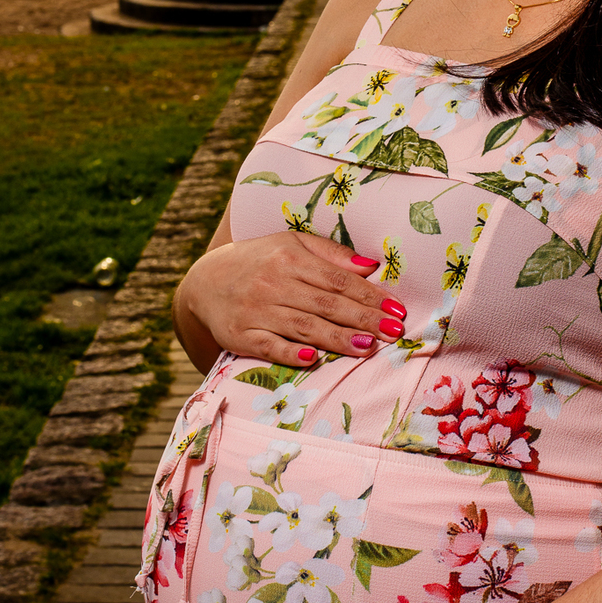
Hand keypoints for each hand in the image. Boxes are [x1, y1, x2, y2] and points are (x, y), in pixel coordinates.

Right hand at [174, 233, 406, 367]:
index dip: (369, 295)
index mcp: (290, 258)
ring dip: (337, 339)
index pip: (338, 280)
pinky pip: (269, 346)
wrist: (205, 282)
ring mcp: (256, 311)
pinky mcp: (240, 336)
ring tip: (368, 347)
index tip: (396, 309)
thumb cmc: (259, 261)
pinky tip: (312, 358)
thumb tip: (372, 266)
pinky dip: (290, 353)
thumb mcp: (291, 244)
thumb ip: (331, 254)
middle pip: (326, 304)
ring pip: (304, 326)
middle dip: (363, 319)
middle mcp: (274, 283)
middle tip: (393, 332)